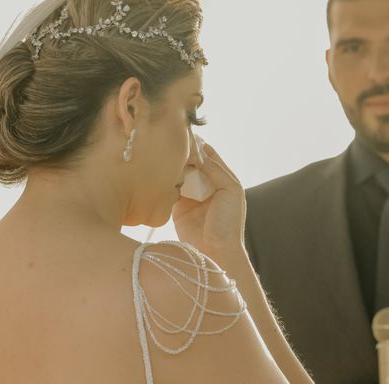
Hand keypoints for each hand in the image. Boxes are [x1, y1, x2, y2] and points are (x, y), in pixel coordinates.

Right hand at [172, 143, 245, 259]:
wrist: (216, 253)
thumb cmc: (229, 223)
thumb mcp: (230, 191)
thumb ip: (215, 170)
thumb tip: (199, 152)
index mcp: (222, 179)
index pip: (209, 156)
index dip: (198, 146)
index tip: (184, 135)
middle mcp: (207, 185)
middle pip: (192, 163)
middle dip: (183, 155)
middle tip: (169, 145)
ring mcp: (191, 196)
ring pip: (180, 174)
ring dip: (173, 168)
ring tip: (162, 157)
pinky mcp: (177, 207)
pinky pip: (170, 189)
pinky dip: (166, 183)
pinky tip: (159, 175)